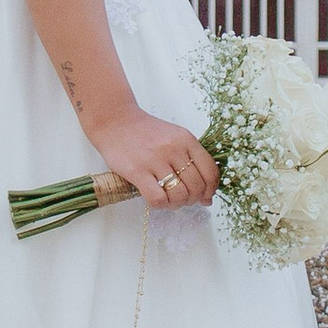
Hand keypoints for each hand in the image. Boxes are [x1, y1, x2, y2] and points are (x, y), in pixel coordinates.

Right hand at [86, 105, 218, 208]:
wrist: (116, 122)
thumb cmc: (146, 133)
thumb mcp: (175, 137)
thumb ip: (191, 160)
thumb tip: (206, 196)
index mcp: (186, 140)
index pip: (210, 171)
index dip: (211, 189)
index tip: (205, 196)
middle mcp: (174, 149)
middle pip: (197, 186)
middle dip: (194, 199)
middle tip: (185, 199)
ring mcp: (155, 160)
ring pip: (179, 195)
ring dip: (178, 204)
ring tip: (170, 200)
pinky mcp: (138, 171)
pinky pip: (158, 198)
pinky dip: (162, 205)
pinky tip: (158, 199)